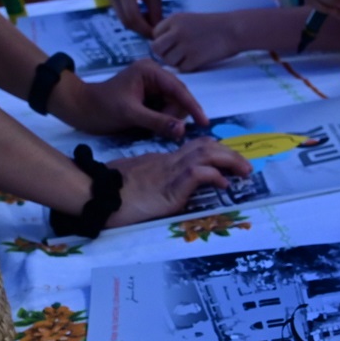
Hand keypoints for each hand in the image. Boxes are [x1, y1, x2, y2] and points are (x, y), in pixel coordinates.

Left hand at [54, 59, 207, 137]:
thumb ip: (157, 122)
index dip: (193, 107)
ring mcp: (153, 88)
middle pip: (179, 98)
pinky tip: (150, 125)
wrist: (80, 109)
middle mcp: (154, 76)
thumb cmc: (101, 107)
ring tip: (149, 125)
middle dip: (174, 115)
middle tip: (162, 129)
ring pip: (174, 107)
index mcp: (150, 71)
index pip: (179, 89)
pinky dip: (163, 121)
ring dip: (168, 120)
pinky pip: (166, 111)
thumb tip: (183, 130)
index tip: (205, 123)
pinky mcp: (150, 99)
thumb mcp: (130, 114)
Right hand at [105, 138, 251, 226]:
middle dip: (230, 154)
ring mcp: (169, 172)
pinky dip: (214, 176)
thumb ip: (153, 180)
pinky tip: (223, 183)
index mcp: (162, 160)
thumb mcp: (136, 180)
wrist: (93, 193)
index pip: (195, 148)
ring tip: (244, 171)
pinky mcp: (169, 188)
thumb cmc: (109, 190)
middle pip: (205, 146)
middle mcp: (168, 161)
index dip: (216, 152)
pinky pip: (196, 174)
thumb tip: (166, 188)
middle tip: (246, 166)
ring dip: (229, 161)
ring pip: (206, 155)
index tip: (230, 161)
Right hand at [107, 0, 167, 37]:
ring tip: (151, 24)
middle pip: (126, 20)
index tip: (156, 35)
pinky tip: (145, 18)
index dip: (144, 29)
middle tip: (154, 34)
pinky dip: (133, 20)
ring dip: (137, 26)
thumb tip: (156, 35)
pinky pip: (122, 14)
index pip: (133, 17)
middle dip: (141, 30)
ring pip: (123, 19)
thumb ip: (156, 15)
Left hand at [151, 13, 239, 71]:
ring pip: (168, 60)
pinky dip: (188, 68)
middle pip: (157, 48)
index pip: (155, 33)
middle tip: (175, 55)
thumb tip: (162, 45)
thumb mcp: (190, 19)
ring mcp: (186, 45)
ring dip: (176, 62)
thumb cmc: (214, 26)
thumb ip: (174, 28)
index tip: (173, 44)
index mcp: (174, 19)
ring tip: (189, 58)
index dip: (162, 41)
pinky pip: (182, 69)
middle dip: (163, 53)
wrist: (234, 30)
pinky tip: (197, 62)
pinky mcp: (196, 58)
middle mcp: (177, 31)